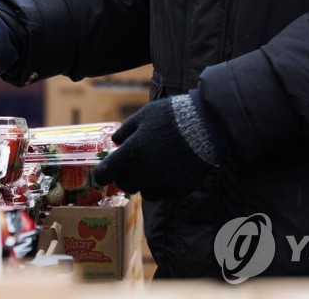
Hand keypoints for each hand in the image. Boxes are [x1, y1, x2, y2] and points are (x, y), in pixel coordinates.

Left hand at [93, 96, 214, 200]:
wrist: (205, 125)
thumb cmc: (170, 116)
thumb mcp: (144, 116)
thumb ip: (125, 131)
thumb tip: (115, 142)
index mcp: (132, 153)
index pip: (105, 174)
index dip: (103, 174)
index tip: (104, 172)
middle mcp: (145, 172)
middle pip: (124, 185)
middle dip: (125, 176)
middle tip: (132, 166)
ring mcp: (163, 183)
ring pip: (144, 192)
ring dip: (144, 182)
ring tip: (154, 166)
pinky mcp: (179, 190)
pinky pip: (163, 193)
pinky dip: (162, 186)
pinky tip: (170, 170)